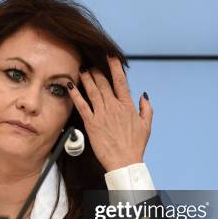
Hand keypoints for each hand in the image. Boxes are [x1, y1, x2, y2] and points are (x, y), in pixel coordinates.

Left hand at [67, 56, 152, 171]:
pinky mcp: (92, 124)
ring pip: (93, 91)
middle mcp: (114, 107)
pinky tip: (71, 86)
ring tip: (82, 68)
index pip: (120, 81)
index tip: (110, 56)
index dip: (114, 67)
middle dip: (97, 71)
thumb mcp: (146, 126)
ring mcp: (102, 115)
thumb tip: (144, 95)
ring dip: (87, 78)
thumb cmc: (135, 146)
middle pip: (104, 84)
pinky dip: (76, 95)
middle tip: (91, 62)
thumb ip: (146, 109)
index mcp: (127, 106)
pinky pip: (82, 106)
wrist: (124, 161)